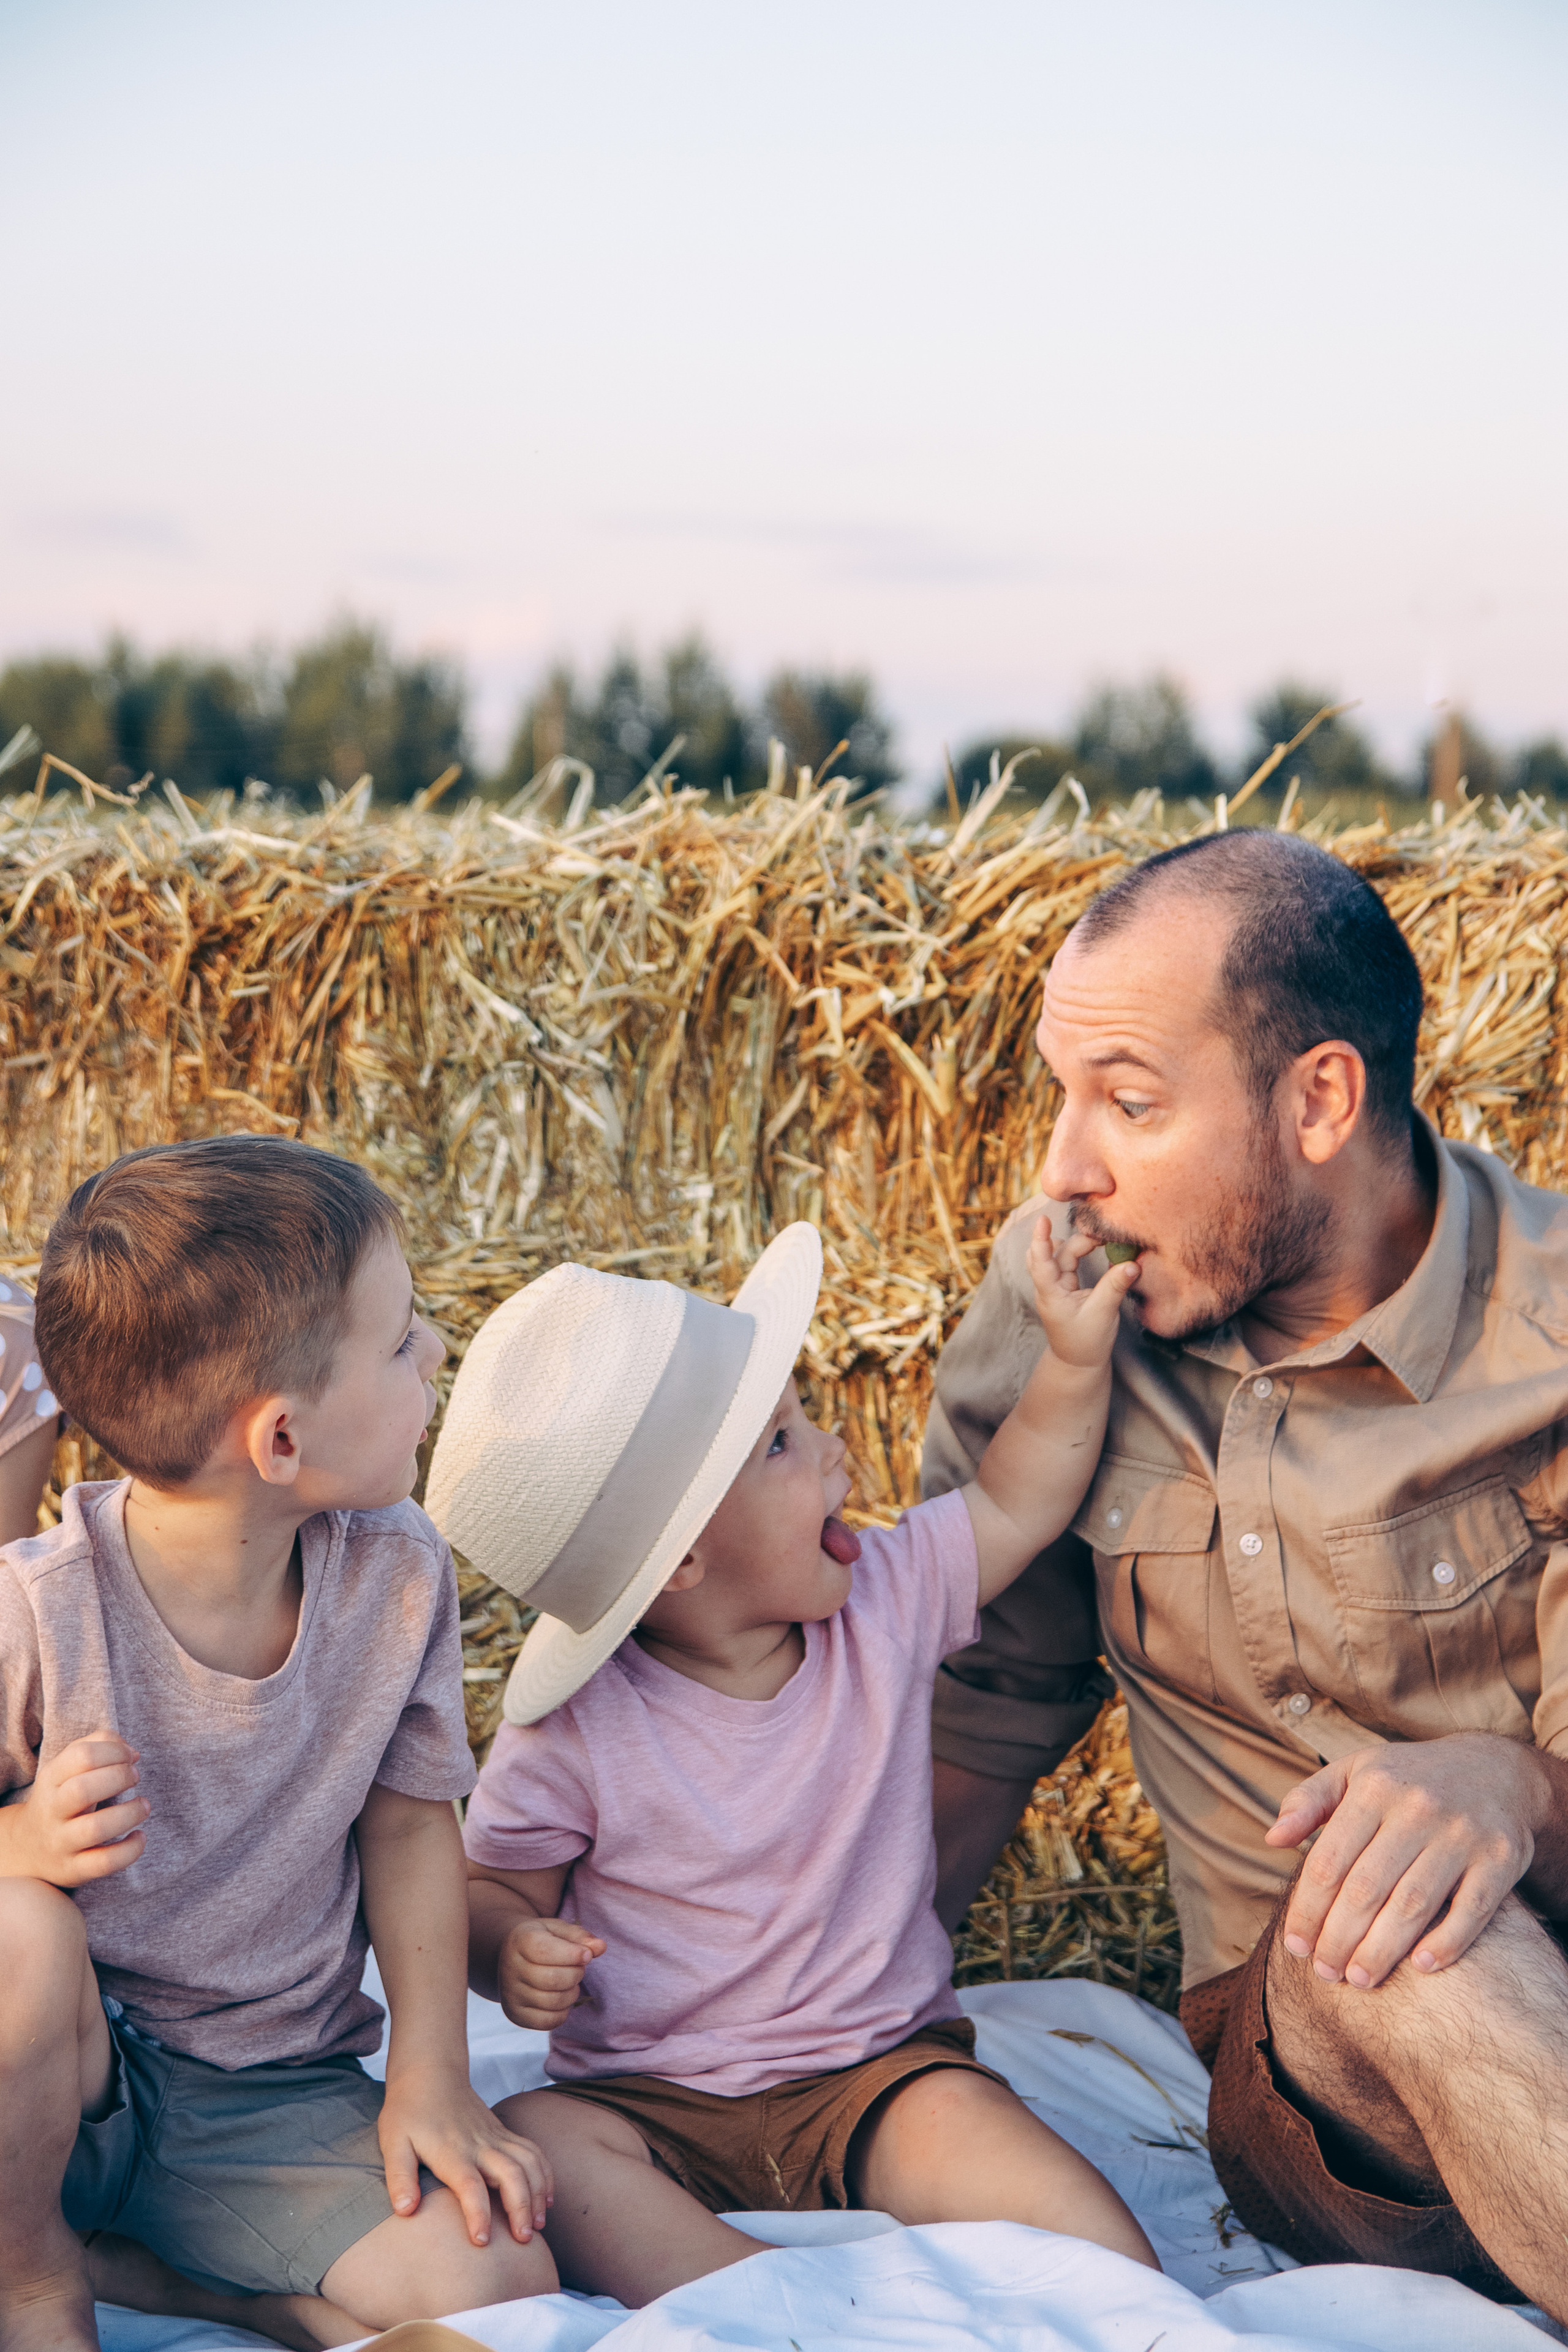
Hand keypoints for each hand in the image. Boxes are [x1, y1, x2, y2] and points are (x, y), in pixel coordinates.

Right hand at [0, 1733, 147, 1885]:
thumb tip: (132, 1753)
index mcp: (50, 1780)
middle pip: (83, 1789)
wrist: (28, 1848)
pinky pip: (105, 1863)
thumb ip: (98, 1746)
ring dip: (130, 1813)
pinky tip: (139, 1836)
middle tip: (135, 1777)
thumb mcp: (68, 1768)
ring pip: (95, 1828)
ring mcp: (61, 1843)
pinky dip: (130, 1850)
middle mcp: (52, 1811)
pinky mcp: (74, 1870)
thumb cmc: (62, 1798)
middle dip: (119, 1777)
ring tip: (143, 1805)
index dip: (115, 1751)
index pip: (81, 1756)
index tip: (131, 1757)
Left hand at [378, 2060, 554, 2245]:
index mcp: (450, 2151)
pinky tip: (546, 2197)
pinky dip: (545, 2173)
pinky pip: (532, 2151)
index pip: (469, 2185)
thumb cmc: (408, 2111)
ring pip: (528, 2162)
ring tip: (539, 2225)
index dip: (477, 2213)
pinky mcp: (503, 2132)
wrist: (430, 2073)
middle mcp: (478, 2144)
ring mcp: (494, 2137)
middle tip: (524, 2239)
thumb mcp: (393, 2143)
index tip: (481, 2241)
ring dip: (538, 2192)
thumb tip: (405, 2211)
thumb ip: (399, 2177)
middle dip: (521, 2207)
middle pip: (510, 2174)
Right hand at [498, 1915, 605, 2031]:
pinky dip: (564, 2011)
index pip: (547, 1952)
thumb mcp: (557, 1930)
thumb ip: (579, 1936)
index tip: (586, 1954)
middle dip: (576, 1974)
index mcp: (520, 1941)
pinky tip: (563, 1996)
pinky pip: (548, 2021)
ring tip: (571, 1981)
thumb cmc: (541, 1940)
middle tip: (579, 1967)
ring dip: (572, 1992)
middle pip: (553, 1979)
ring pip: (553, 2002)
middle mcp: (510, 1969)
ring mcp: (511, 1995)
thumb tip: (601, 1947)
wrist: (510, 1956)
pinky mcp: (516, 2014)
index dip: (573, 1954)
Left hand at [1025, 1218, 1138, 1369]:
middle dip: (1078, 1240)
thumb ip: (1115, 1286)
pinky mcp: (1065, 1287)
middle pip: (1057, 1253)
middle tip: (1104, 1235)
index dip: (1041, 1240)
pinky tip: (1096, 1247)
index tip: (1043, 1219)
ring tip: (1101, 1238)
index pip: (1041, 1262)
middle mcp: (1050, 1287)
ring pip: (1063, 1255)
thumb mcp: (1104, 1314)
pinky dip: (1080, 1253)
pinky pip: (1069, 1263)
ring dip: (1079, 1244)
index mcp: (1052, 1294)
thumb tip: (1133, 1263)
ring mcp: (1056, 1286)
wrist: (1078, 1364)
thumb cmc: (1086, 1342)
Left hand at [1265, 1733, 1555, 1987]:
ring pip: (1413, 1904)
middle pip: (1367, 1889)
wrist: (1497, 1769)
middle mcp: (1418, 1808)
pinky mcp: (1501, 1857)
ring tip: (1359, 1979)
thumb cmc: (1409, 1778)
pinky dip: (1447, 1942)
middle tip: (1325, 1972)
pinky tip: (1420, 1965)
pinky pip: (1471, 1910)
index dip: (1307, 1910)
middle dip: (1339, 1938)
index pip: (1329, 1861)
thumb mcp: (1355, 1771)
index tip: (1295, 1946)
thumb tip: (1273, 1838)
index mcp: (1374, 1788)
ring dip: (1382, 1950)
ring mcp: (1462, 1834)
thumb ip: (1308, 1801)